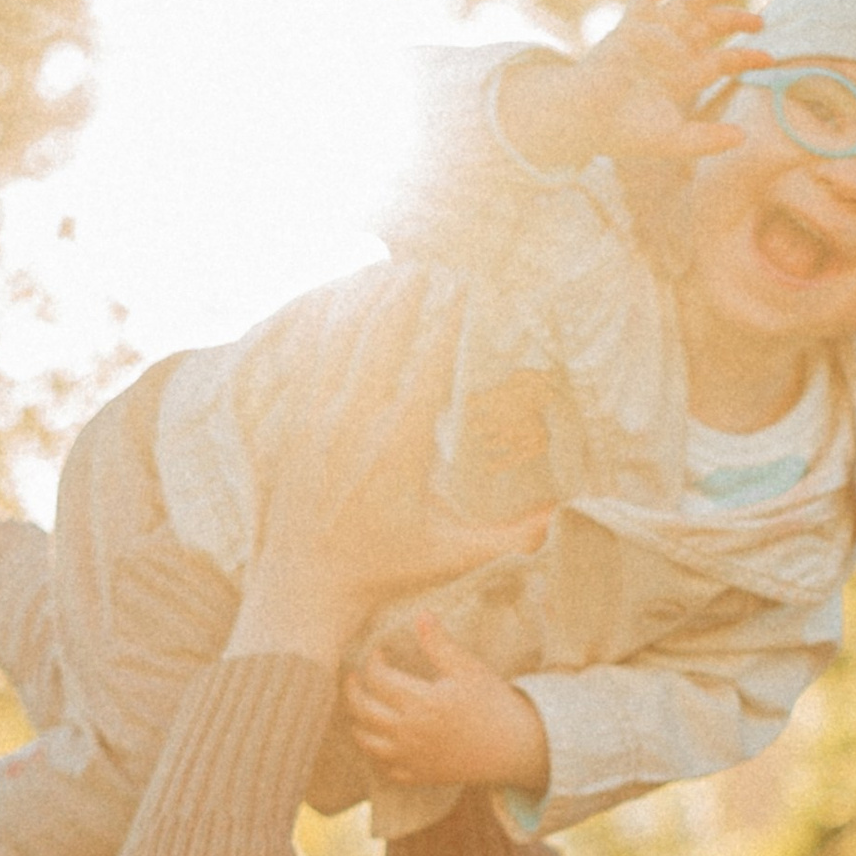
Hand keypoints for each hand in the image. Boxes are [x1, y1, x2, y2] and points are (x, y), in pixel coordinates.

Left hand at [228, 271, 548, 666]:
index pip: (429, 365)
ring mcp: (316, 420)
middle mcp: (354, 422)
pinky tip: (329, 302)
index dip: (448, 320)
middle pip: (381, 336)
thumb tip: (564, 520)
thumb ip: (511, 537)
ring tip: (380, 269)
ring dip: (361, 300)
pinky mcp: (291, 426)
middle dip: (403, 295)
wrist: (302, 590)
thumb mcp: (451, 555)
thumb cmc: (381, 572)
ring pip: (338, 339)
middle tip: (424, 265)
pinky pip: (305, 360)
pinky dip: (320, 326)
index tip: (464, 288)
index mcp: (398, 445)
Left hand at [347, 615, 553, 798]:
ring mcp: (412, 757)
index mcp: (422, 701)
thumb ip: (440, 645)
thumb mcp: (469, 669)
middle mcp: (411, 731)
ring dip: (357, 723)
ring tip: (359, 707)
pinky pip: (385, 768)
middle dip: (353, 690)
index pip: (378, 678)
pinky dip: (375, 753)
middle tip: (354, 677)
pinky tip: (378, 739)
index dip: (372, 661)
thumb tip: (421, 615)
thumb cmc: (493, 704)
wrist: (514, 747)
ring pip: (367, 741)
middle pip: (363, 710)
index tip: (379, 652)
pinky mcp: (420, 775)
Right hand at [502, 0, 765, 173]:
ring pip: (689, 6)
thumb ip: (707, 139)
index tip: (770, 58)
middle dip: (736, 20)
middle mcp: (673, 52)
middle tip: (759, 20)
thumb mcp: (673, 140)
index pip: (725, 61)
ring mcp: (653, 35)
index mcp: (685, 77)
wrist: (586, 119)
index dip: (748, 56)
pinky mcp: (632, 24)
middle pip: (712, 27)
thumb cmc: (625, 133)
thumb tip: (743, 137)